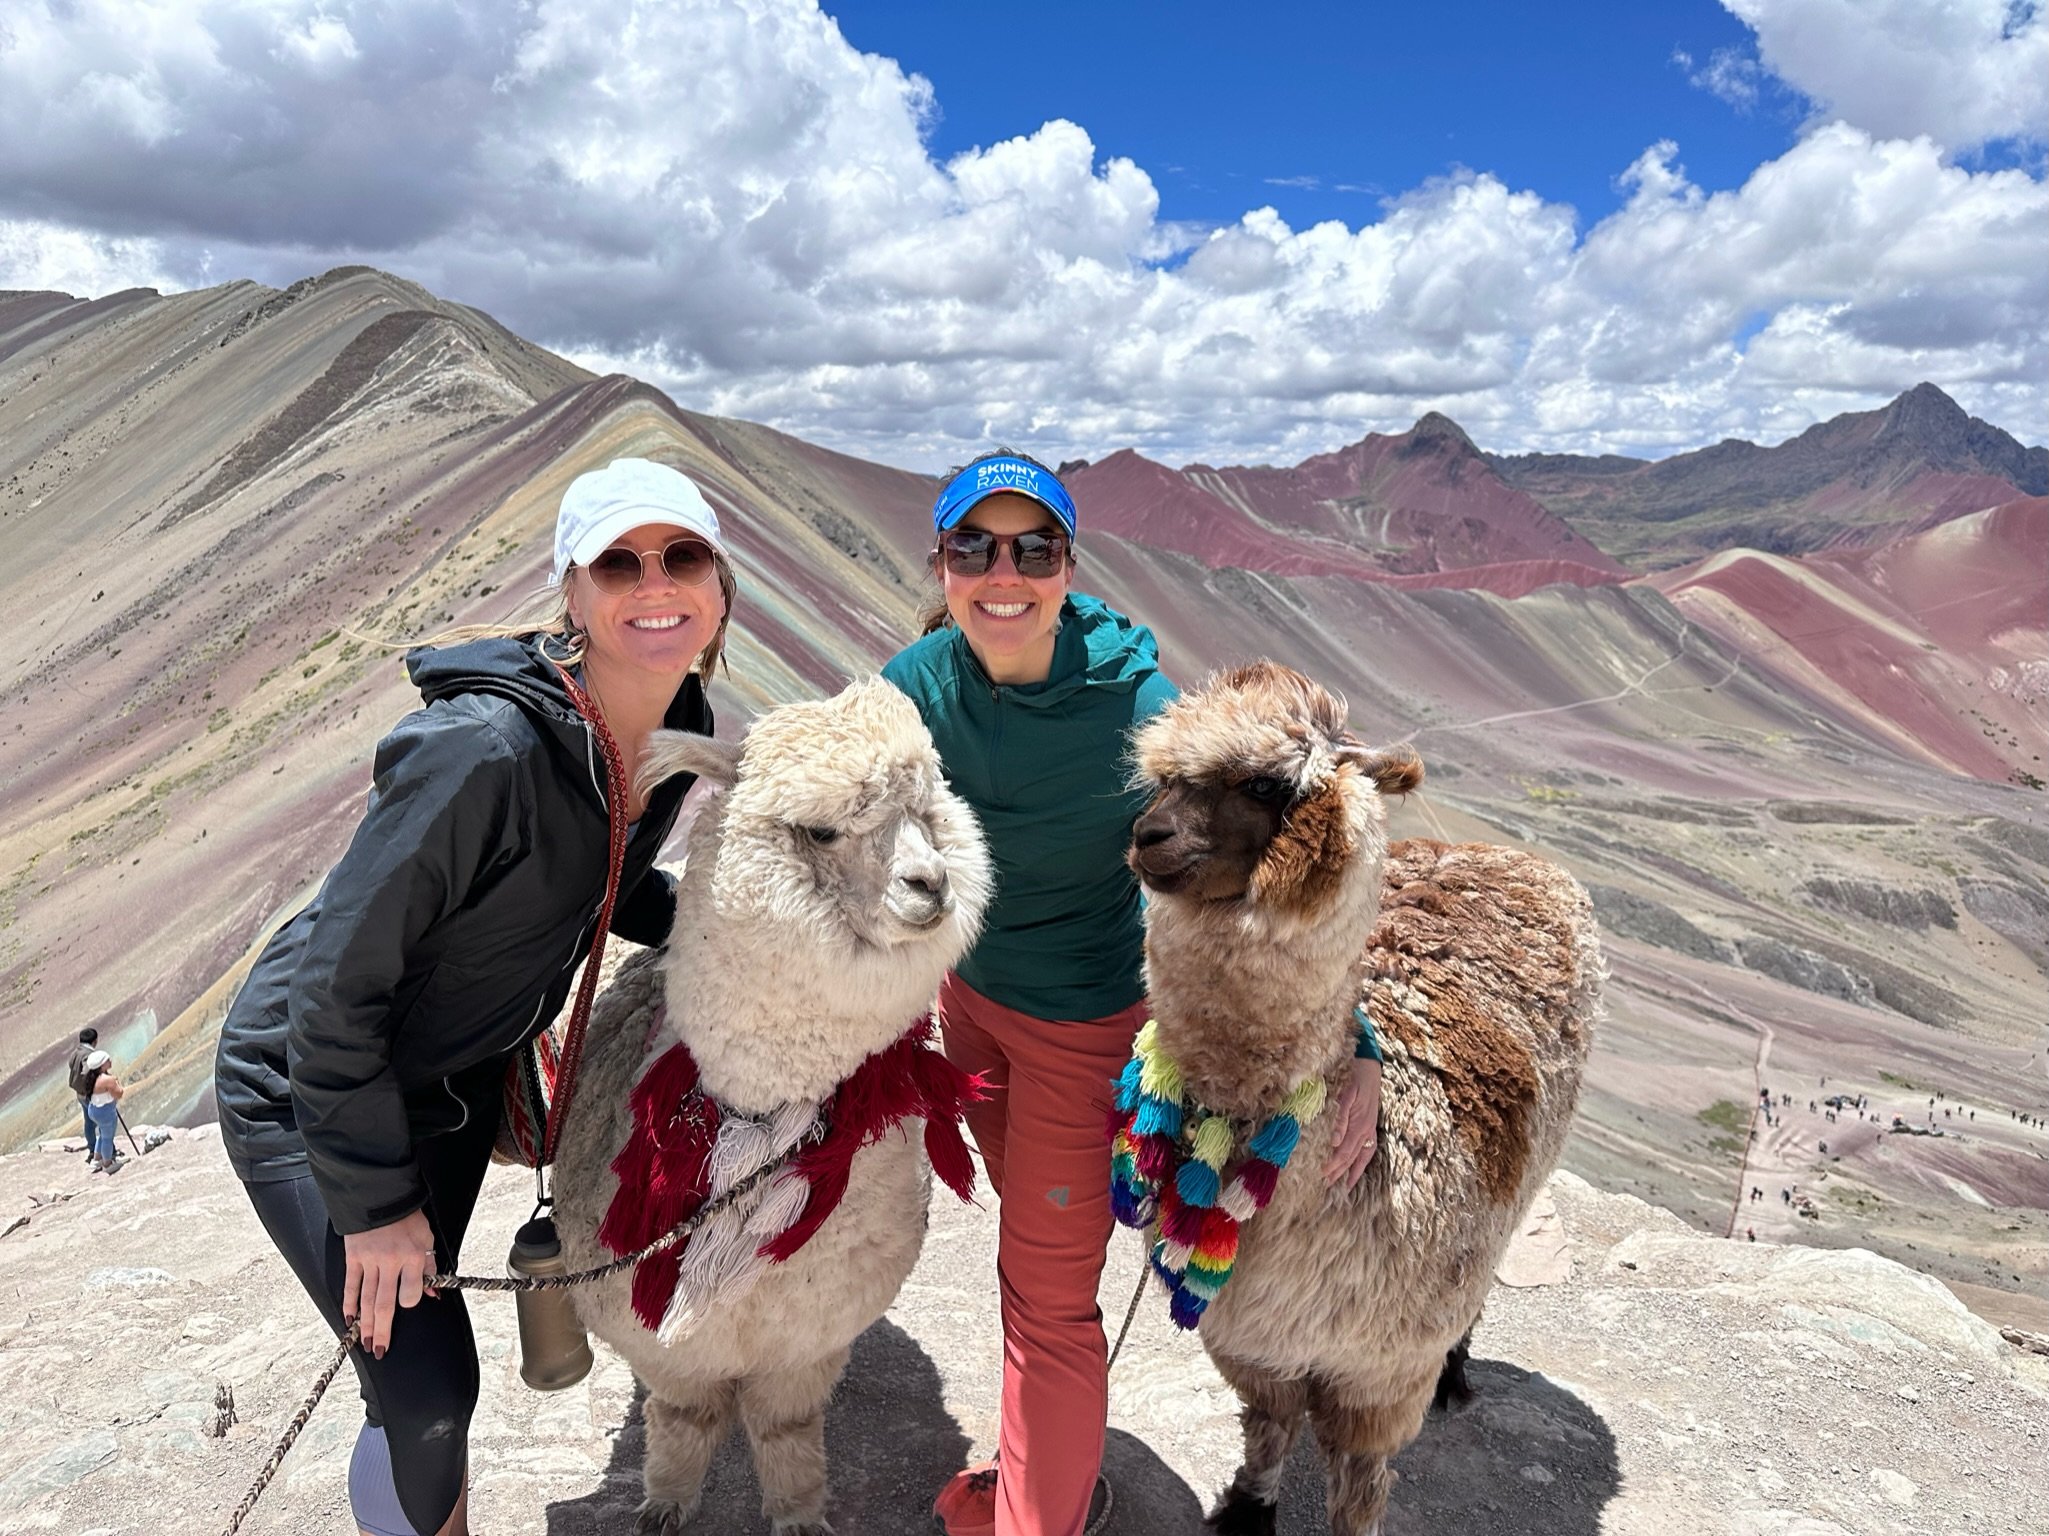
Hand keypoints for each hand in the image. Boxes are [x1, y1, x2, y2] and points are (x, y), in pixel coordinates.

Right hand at [343, 1209, 439, 1357]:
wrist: (381, 1196)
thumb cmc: (408, 1218)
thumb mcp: (427, 1238)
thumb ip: (429, 1266)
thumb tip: (433, 1293)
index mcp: (413, 1257)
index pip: (411, 1293)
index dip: (409, 1303)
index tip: (406, 1308)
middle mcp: (391, 1262)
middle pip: (385, 1304)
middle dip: (382, 1330)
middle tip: (379, 1350)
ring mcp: (370, 1261)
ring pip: (367, 1299)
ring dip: (365, 1324)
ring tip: (364, 1342)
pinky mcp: (354, 1258)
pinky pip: (351, 1285)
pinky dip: (349, 1303)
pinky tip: (349, 1319)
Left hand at [1323, 1056, 1381, 1189]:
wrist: (1368, 1066)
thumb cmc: (1352, 1077)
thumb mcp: (1344, 1094)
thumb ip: (1339, 1118)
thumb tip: (1334, 1142)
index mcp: (1358, 1125)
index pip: (1343, 1152)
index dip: (1331, 1165)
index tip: (1319, 1175)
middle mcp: (1365, 1131)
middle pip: (1349, 1158)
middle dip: (1336, 1172)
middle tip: (1321, 1186)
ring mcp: (1369, 1130)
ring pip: (1358, 1157)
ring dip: (1347, 1172)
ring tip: (1337, 1187)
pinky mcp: (1370, 1128)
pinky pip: (1367, 1152)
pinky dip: (1360, 1165)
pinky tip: (1353, 1174)